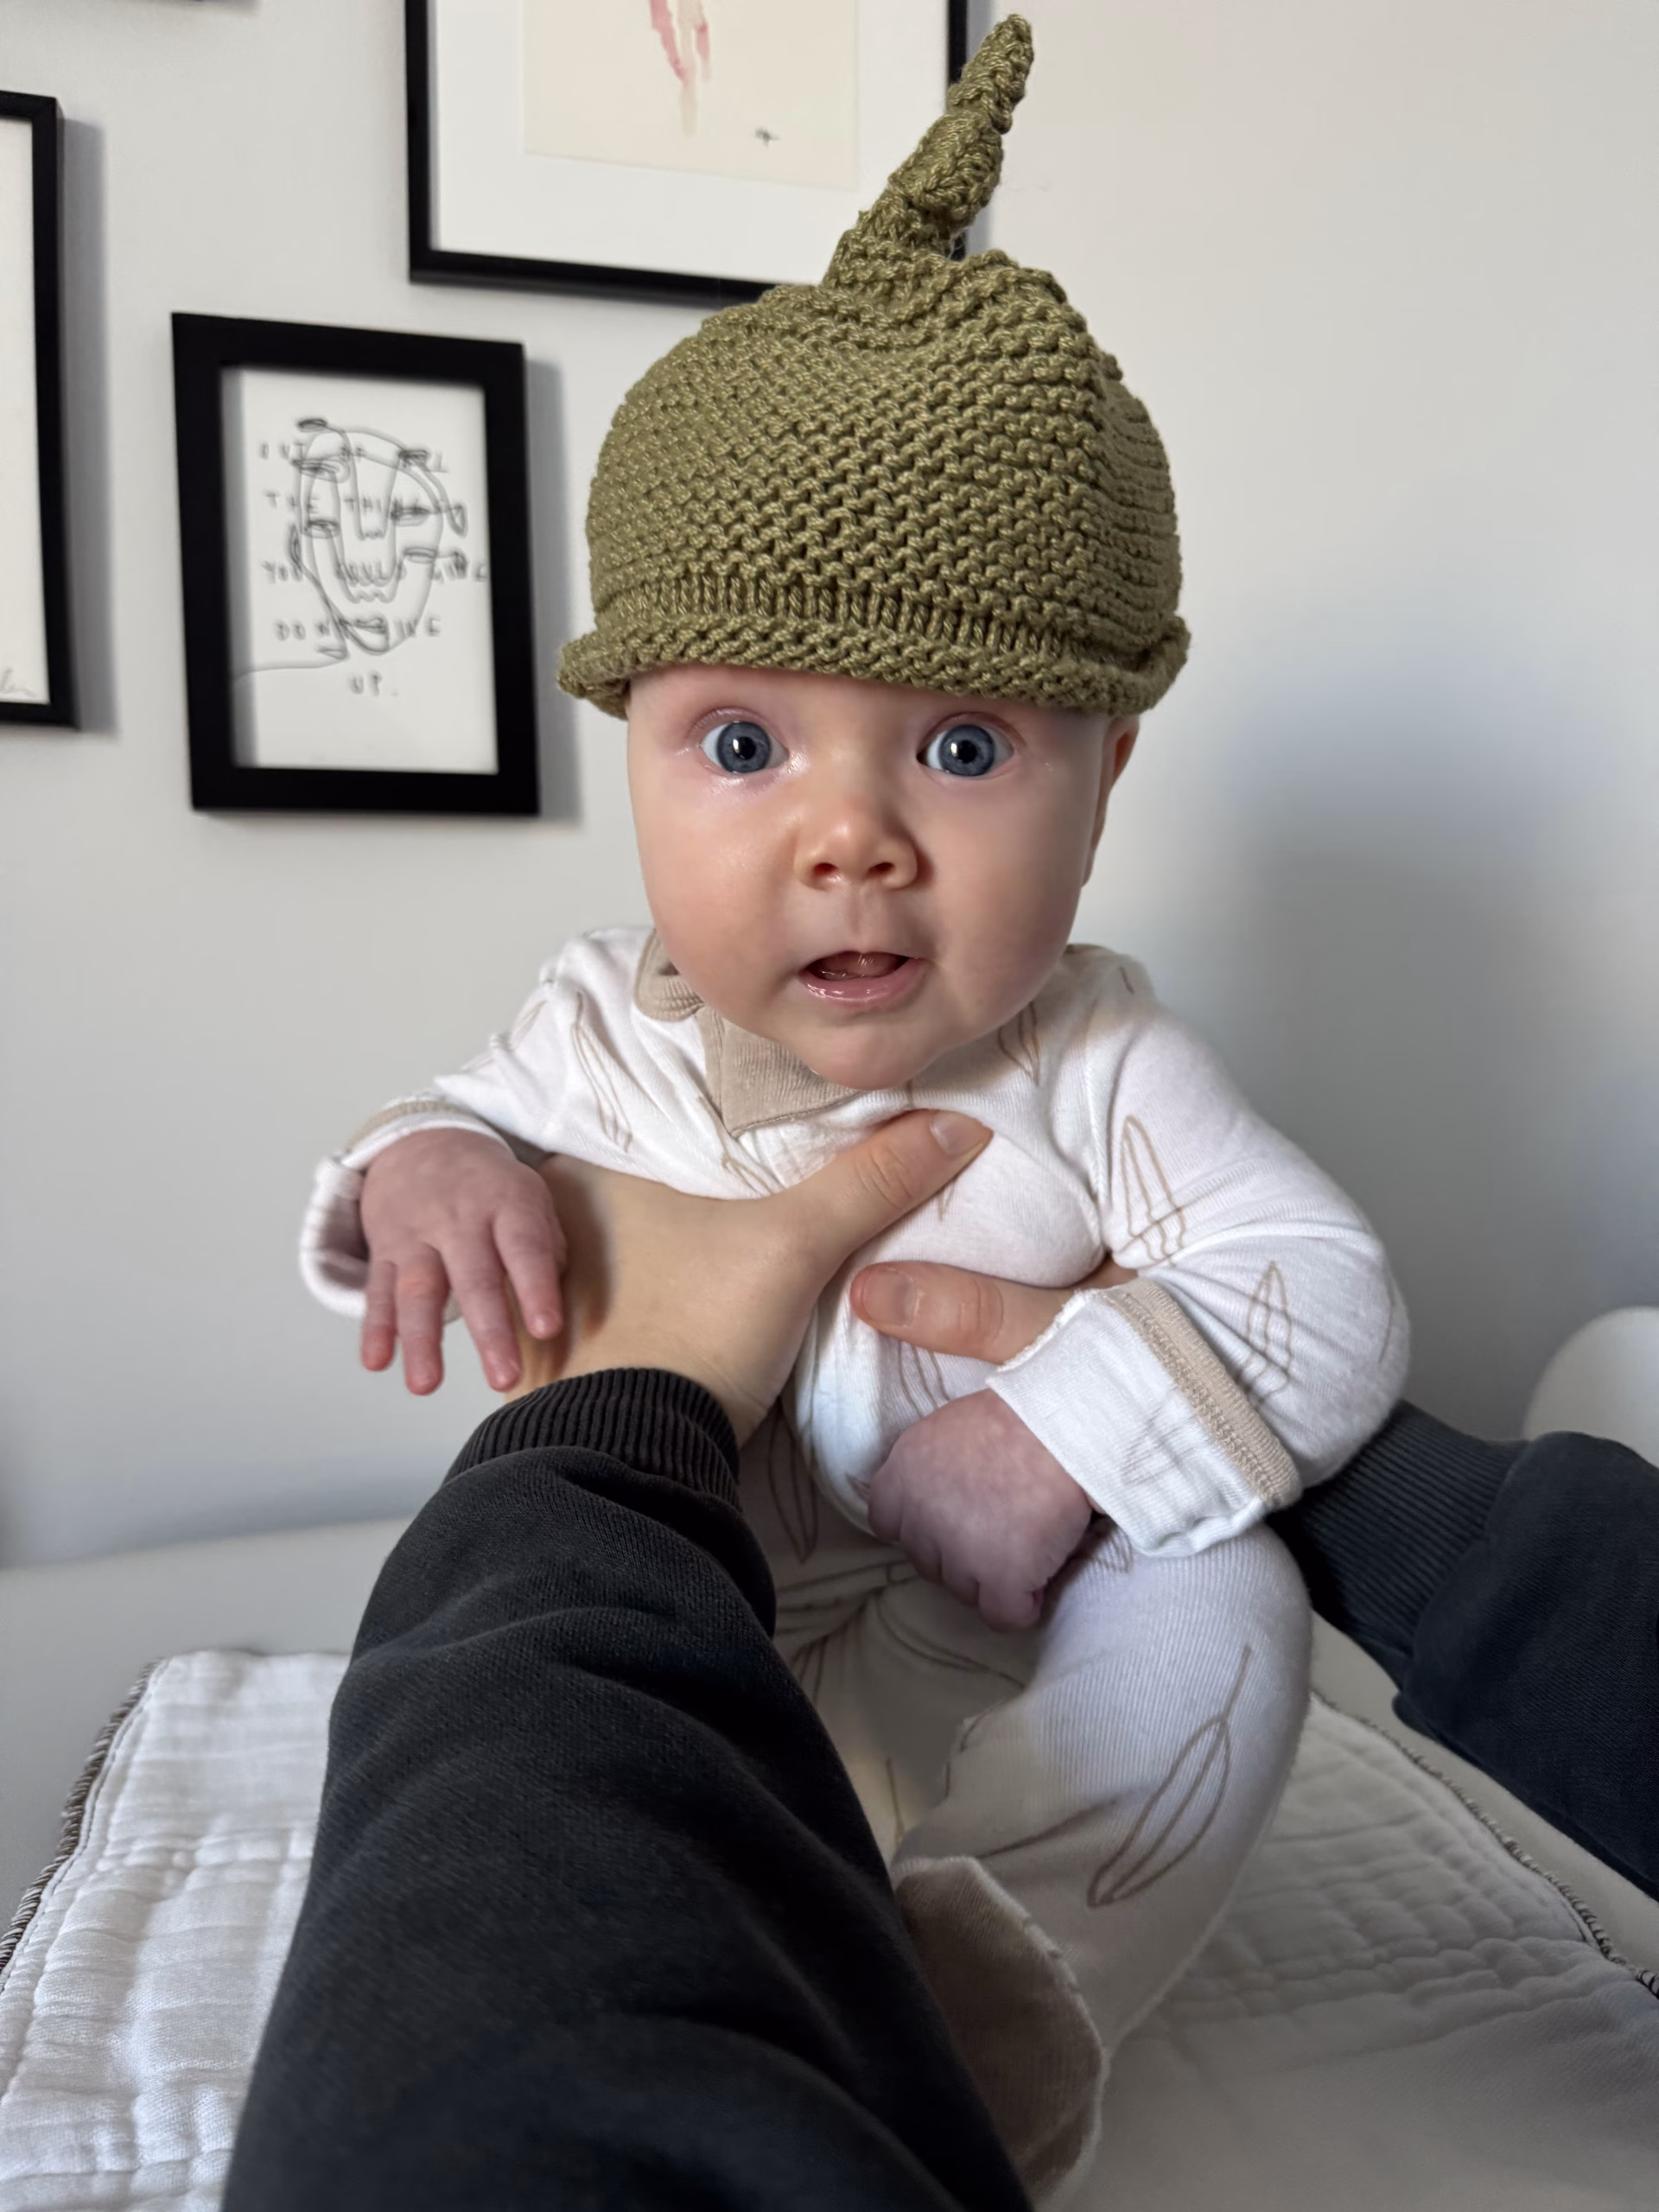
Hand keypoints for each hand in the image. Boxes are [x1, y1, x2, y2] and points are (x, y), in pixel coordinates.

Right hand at [360, 1129, 564, 1395]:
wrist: (423, 1141)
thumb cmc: (490, 1187)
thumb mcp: (530, 1198)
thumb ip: (546, 1248)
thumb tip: (555, 1304)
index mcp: (506, 1204)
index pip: (524, 1248)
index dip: (536, 1288)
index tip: (546, 1329)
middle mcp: (459, 1220)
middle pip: (474, 1278)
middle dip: (489, 1331)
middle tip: (504, 1379)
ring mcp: (417, 1235)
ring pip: (418, 1290)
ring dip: (421, 1341)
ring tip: (426, 1386)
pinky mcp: (384, 1249)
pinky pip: (377, 1290)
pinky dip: (374, 1328)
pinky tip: (377, 1361)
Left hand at [512, 1111, 991, 1444]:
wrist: (634, 1457)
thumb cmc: (693, 1334)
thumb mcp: (798, 1243)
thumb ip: (873, 1180)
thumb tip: (958, 1125)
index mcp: (580, 1167)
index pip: (659, 1107)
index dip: (719, 1105)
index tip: (770, 1104)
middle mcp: (552, 1216)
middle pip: (648, 1166)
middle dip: (700, 1164)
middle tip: (766, 1151)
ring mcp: (557, 1280)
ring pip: (635, 1225)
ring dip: (681, 1223)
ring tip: (742, 1210)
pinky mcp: (576, 1332)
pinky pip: (628, 1275)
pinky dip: (667, 1270)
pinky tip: (710, 1272)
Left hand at [867, 1391, 1095, 1630]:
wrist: (1063, 1428)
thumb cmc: (1017, 1419)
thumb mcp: (949, 1430)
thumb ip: (930, 1470)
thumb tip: (943, 1503)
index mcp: (902, 1474)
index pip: (887, 1522)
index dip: (922, 1525)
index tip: (952, 1517)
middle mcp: (921, 1517)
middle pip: (928, 1562)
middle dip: (960, 1552)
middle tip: (1001, 1523)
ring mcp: (959, 1552)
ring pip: (965, 1591)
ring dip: (992, 1577)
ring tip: (1026, 1540)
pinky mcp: (1001, 1577)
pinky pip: (1003, 1615)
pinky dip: (1021, 1605)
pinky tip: (1037, 1581)